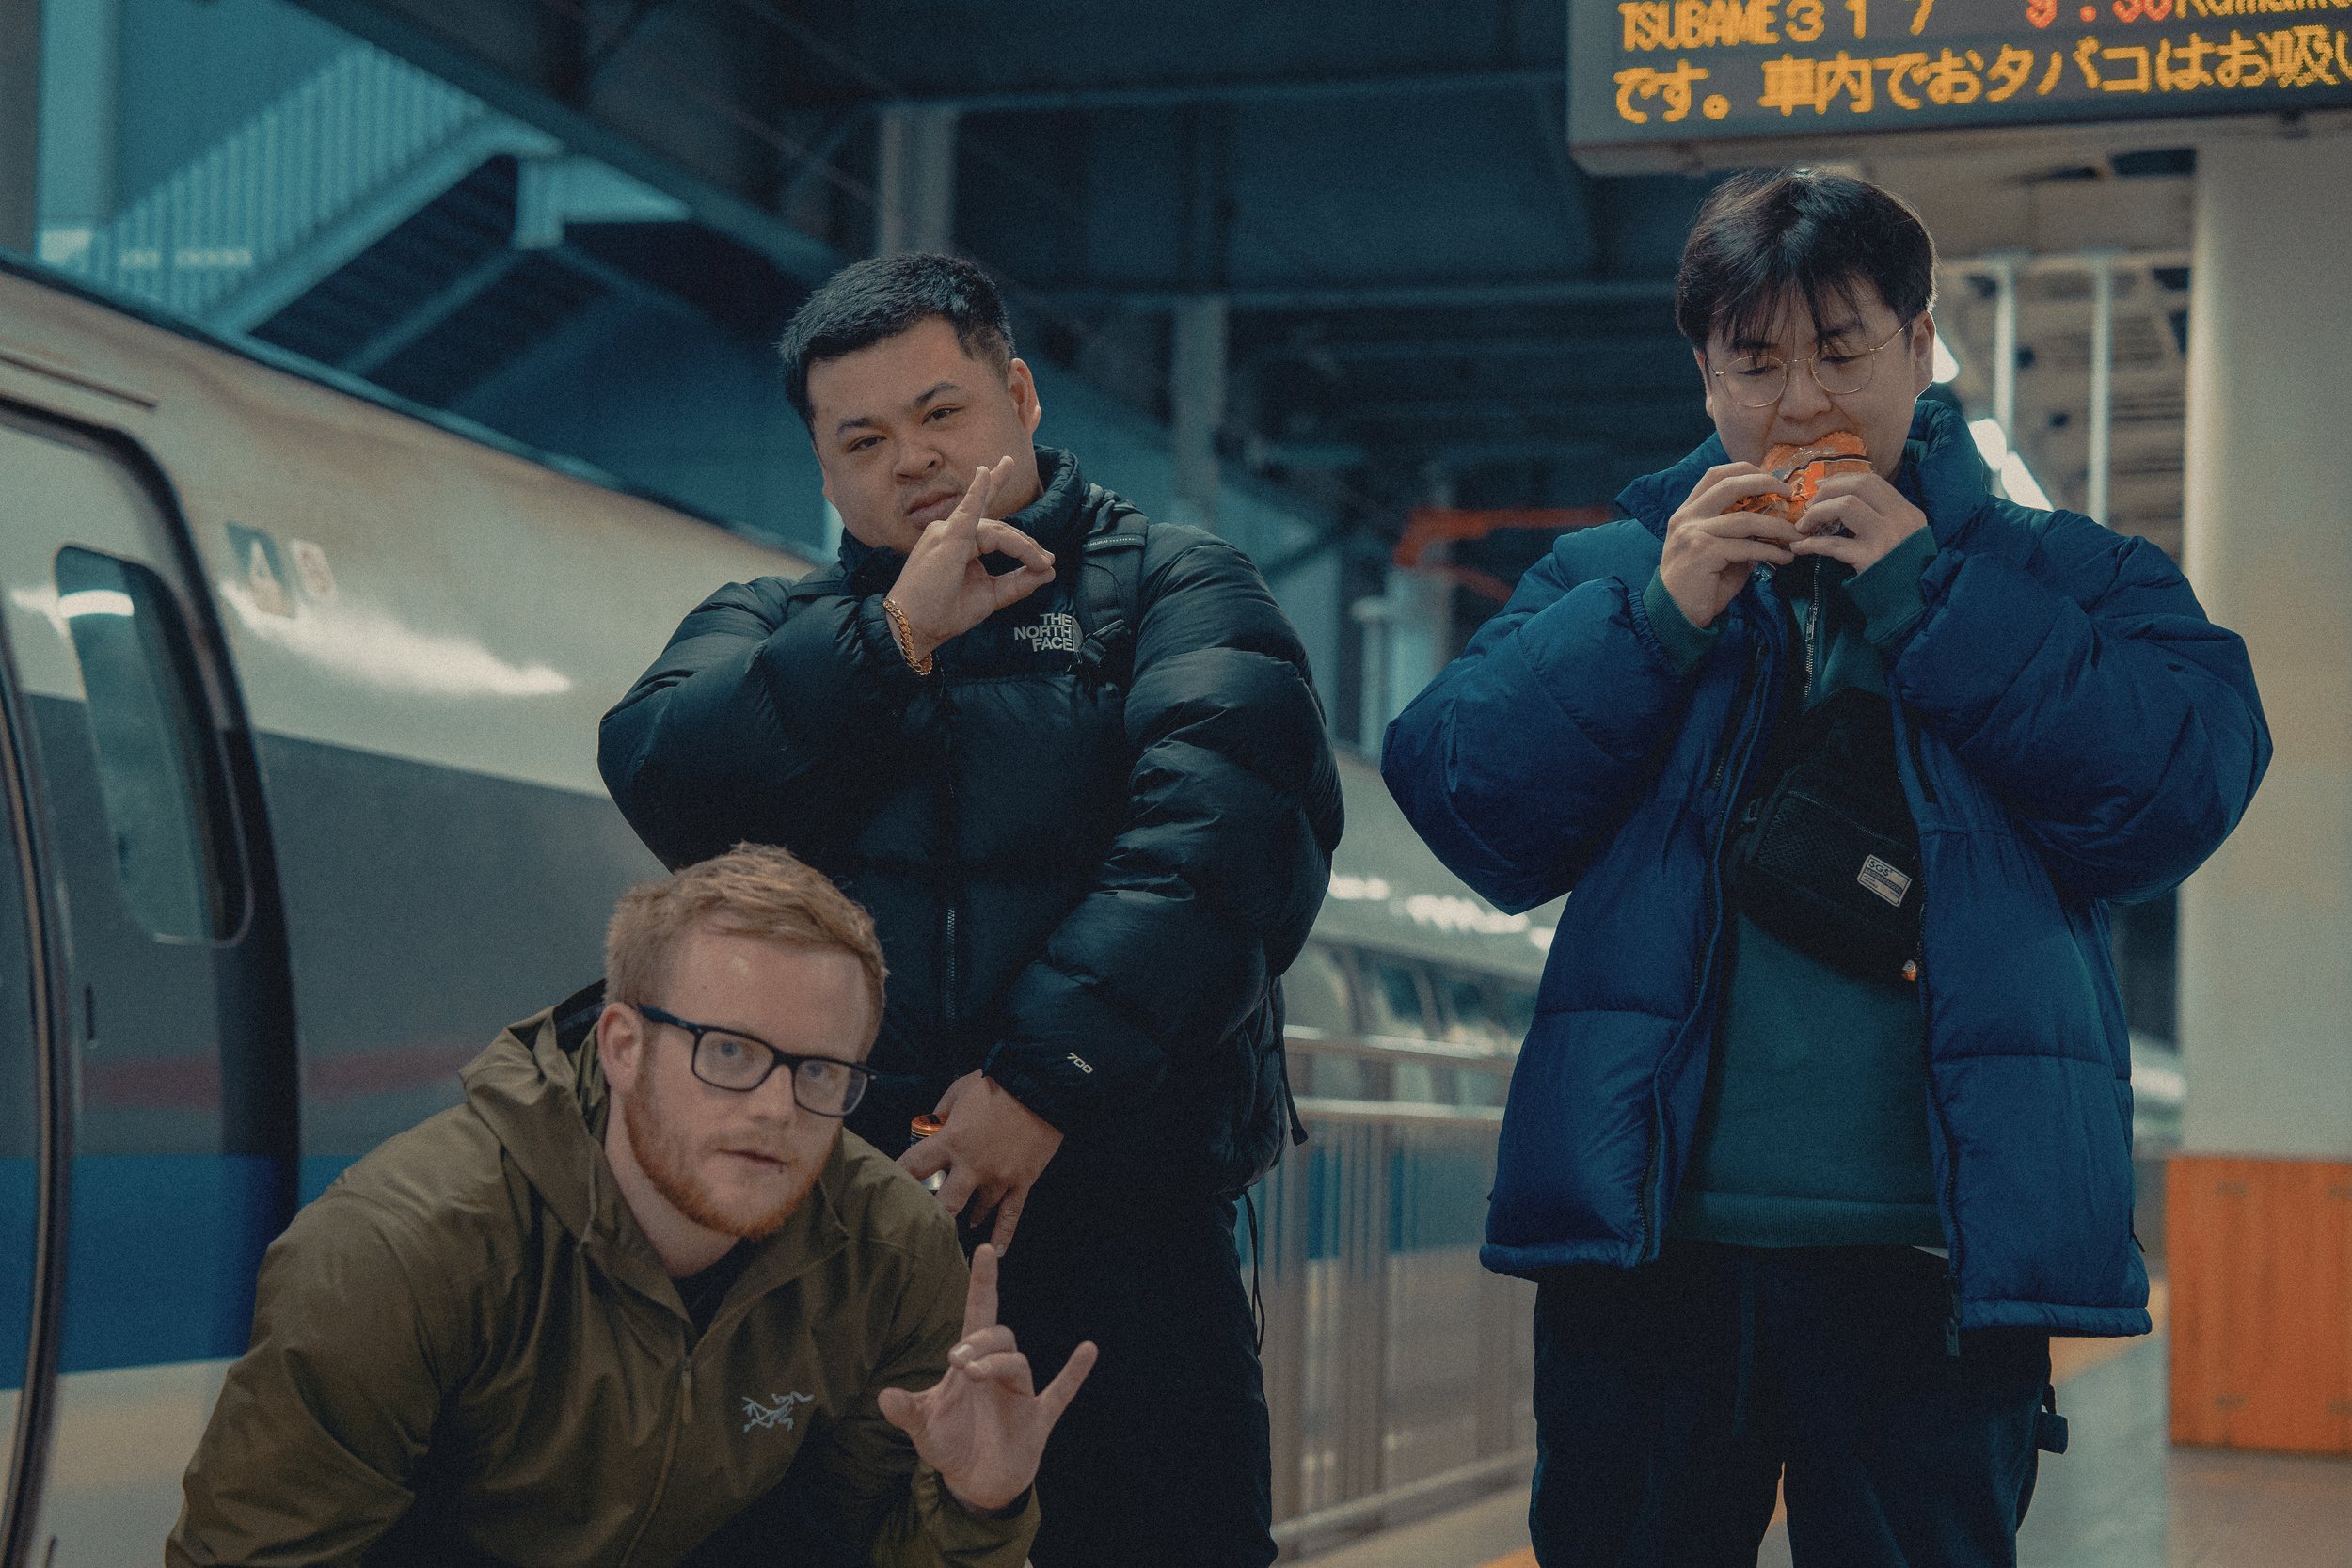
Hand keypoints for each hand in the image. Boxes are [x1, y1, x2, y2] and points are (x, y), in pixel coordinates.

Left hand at [878, 1244, 1096, 1513]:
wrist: (974, 1482)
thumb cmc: (951, 1443)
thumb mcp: (923, 1427)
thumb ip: (906, 1411)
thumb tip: (884, 1397)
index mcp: (971, 1364)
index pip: (979, 1314)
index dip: (983, 1283)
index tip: (986, 1250)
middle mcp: (998, 1373)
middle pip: (1000, 1336)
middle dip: (980, 1341)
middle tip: (957, 1361)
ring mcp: (1020, 1395)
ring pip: (1017, 1362)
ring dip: (997, 1363)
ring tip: (973, 1373)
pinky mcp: (1036, 1419)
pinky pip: (1061, 1392)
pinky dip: (1074, 1373)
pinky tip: (1088, 1350)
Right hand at [887, 457, 1056, 662]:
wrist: (915, 628)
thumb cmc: (944, 613)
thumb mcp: (991, 596)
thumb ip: (1018, 583)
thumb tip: (1049, 571)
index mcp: (958, 543)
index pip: (995, 531)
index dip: (1023, 544)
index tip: (1045, 562)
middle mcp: (950, 532)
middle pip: (998, 528)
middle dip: (1025, 544)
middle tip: (1047, 560)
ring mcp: (947, 532)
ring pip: (995, 530)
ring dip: (1022, 545)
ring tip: (1042, 560)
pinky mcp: (948, 538)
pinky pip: (967, 511)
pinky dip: (977, 490)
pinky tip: (986, 473)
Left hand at [897, 1072, 1062, 1251]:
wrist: (1042, 1086)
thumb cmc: (997, 1084)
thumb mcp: (959, 1090)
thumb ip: (941, 1112)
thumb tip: (932, 1125)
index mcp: (951, 1142)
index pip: (914, 1167)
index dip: (899, 1177)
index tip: (890, 1186)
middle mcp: (972, 1166)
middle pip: (944, 1204)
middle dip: (933, 1214)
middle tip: (925, 1221)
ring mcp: (999, 1178)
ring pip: (978, 1211)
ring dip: (968, 1218)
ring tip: (961, 1225)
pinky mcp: (1022, 1182)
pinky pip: (1011, 1215)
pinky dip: (1004, 1234)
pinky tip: (997, 1250)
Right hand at [1659, 463, 1803, 628]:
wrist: (1675, 614)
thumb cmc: (1698, 584)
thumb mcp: (1716, 552)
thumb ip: (1737, 536)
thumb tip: (1771, 525)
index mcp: (1687, 512)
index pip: (1715, 476)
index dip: (1746, 470)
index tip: (1771, 479)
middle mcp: (1687, 517)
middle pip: (1730, 486)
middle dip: (1765, 484)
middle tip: (1790, 493)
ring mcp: (1693, 534)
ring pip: (1745, 519)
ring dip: (1777, 525)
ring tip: (1796, 535)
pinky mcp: (1704, 553)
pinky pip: (1746, 547)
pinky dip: (1770, 550)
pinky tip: (1784, 557)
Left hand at [1788, 470, 1928, 572]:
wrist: (1912, 603)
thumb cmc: (1901, 571)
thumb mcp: (1902, 537)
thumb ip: (1880, 518)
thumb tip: (1840, 500)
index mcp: (1907, 511)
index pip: (1871, 480)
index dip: (1840, 480)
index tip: (1820, 487)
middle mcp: (1899, 519)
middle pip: (1857, 486)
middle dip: (1826, 491)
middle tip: (1809, 507)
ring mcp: (1886, 537)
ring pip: (1846, 505)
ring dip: (1817, 512)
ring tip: (1803, 526)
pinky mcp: (1870, 559)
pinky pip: (1834, 544)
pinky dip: (1811, 544)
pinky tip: (1799, 548)